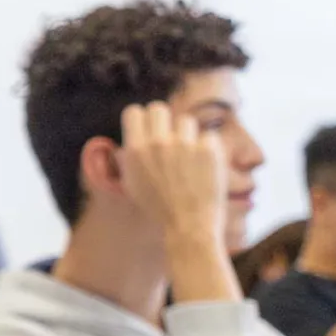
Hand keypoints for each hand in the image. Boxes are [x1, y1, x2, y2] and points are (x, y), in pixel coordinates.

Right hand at [116, 103, 226, 245]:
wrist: (188, 227)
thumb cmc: (158, 208)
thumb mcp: (131, 184)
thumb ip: (128, 158)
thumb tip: (126, 142)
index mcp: (135, 150)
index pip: (134, 112)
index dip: (141, 119)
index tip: (148, 128)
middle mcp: (158, 143)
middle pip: (159, 108)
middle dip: (164, 121)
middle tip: (170, 138)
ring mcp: (185, 145)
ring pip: (186, 121)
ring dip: (188, 136)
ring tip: (189, 160)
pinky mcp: (209, 150)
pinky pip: (208, 136)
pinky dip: (208, 150)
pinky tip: (205, 168)